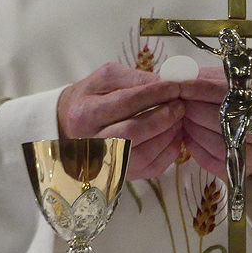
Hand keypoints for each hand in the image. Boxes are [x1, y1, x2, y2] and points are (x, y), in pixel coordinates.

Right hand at [58, 62, 184, 180]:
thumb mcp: (107, 78)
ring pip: (143, 154)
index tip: (174, 87)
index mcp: (85, 113)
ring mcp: (105, 163)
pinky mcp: (120, 174)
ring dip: (168, 135)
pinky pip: (150, 168)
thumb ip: (135, 79)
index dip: (153, 94)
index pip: (124, 103)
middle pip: (133, 132)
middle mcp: (91, 142)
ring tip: (179, 118)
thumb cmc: (92, 96)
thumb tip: (165, 83)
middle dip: (163, 117)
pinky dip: (169, 152)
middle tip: (180, 105)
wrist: (71, 123)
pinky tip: (175, 135)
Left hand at [179, 67, 251, 180]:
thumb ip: (209, 79)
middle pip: (224, 120)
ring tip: (182, 118)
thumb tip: (180, 77)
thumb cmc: (242, 103)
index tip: (180, 86)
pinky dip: (194, 147)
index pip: (229, 93)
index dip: (200, 88)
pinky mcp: (243, 170)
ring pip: (218, 143)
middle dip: (195, 110)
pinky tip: (187, 135)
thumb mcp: (232, 84)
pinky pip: (212, 161)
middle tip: (178, 103)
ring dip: (193, 130)